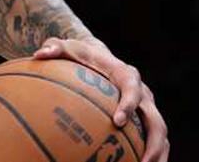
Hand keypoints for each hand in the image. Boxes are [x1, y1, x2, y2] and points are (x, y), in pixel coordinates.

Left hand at [34, 37, 168, 161]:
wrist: (98, 58)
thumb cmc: (80, 55)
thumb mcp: (67, 47)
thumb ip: (54, 47)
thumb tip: (38, 54)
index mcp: (126, 74)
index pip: (132, 88)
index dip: (128, 104)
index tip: (118, 121)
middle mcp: (142, 93)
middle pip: (155, 119)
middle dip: (153, 142)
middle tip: (142, 161)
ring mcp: (146, 108)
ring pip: (160, 134)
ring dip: (158, 155)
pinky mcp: (144, 120)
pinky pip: (152, 140)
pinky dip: (150, 156)